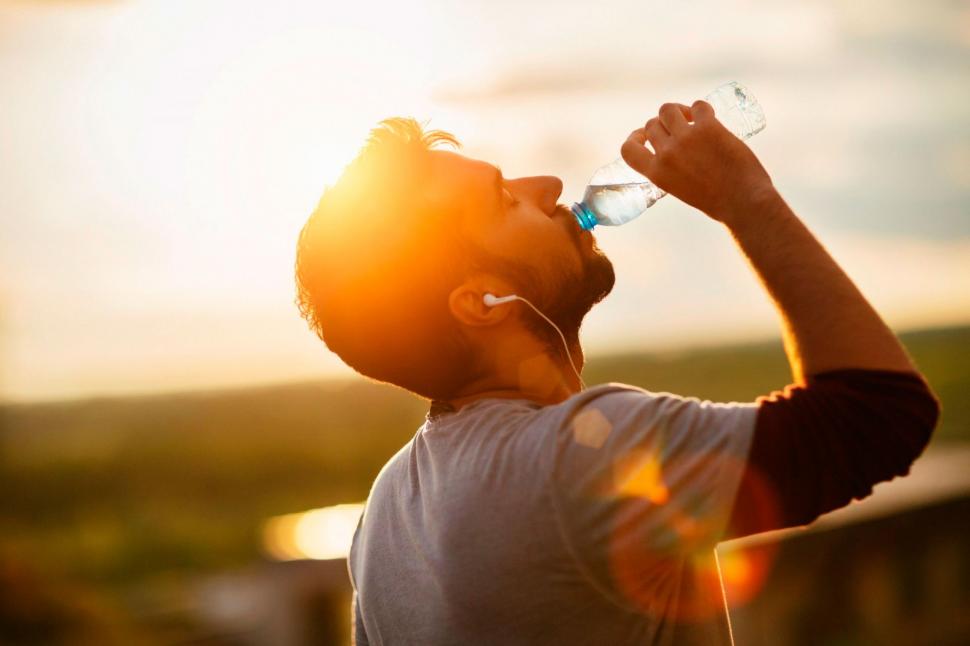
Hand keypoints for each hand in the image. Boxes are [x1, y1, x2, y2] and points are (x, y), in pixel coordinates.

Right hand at [620, 100, 775, 224]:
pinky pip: (698, 106)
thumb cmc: (717, 201)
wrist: (743, 202)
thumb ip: (670, 170)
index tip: (643, 135)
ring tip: (691, 117)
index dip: (634, 137)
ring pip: (668, 109)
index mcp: (657, 173)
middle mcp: (666, 153)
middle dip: (663, 124)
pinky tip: (708, 116)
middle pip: (652, 124)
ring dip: (677, 111)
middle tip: (678, 127)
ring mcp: (686, 138)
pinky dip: (701, 108)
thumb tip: (674, 152)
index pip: (628, 149)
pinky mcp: (708, 127)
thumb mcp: (679, 189)